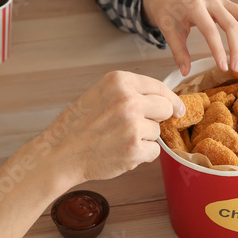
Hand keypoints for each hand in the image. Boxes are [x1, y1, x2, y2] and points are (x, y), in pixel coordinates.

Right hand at [38, 71, 184, 185]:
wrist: (60, 154)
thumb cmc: (79, 125)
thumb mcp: (101, 94)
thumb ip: (131, 93)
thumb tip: (168, 101)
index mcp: (120, 81)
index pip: (159, 87)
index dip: (170, 99)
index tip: (177, 108)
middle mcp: (128, 100)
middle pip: (165, 107)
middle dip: (157, 118)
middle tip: (136, 126)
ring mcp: (132, 125)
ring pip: (158, 131)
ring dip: (144, 138)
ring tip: (118, 139)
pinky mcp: (135, 149)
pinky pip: (154, 151)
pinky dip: (142, 155)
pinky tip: (121, 152)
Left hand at [143, 0, 237, 75]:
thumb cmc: (170, 16)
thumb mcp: (170, 33)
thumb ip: (179, 53)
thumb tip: (186, 72)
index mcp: (195, 8)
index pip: (211, 31)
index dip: (219, 51)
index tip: (224, 68)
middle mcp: (212, 1)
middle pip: (232, 24)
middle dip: (237, 48)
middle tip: (236, 66)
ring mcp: (223, 1)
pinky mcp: (230, 3)